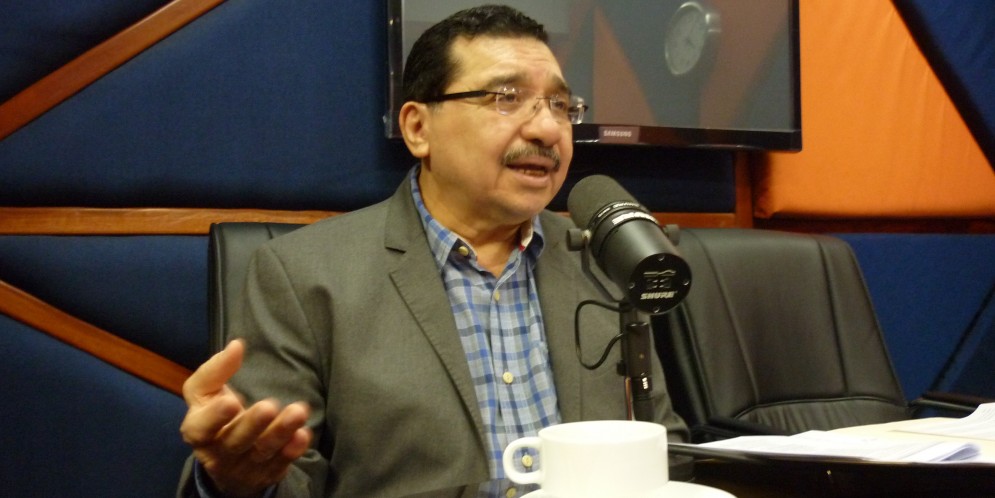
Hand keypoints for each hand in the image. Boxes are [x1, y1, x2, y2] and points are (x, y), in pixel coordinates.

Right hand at [180, 340, 311, 496]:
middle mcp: (219, 453)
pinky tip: (303, 434)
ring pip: (263, 451)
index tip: (231, 401)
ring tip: (298, 412)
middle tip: (268, 406)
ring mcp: (244, 467)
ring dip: (281, 433)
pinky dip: (293, 450)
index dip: (215, 417)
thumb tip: (236, 345)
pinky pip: (281, 463)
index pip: (202, 427)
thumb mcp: (205, 394)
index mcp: (198, 431)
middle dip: (253, 424)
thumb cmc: (214, 416)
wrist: (226, 458)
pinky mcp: (266, 473)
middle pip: (236, 441)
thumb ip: (216, 371)